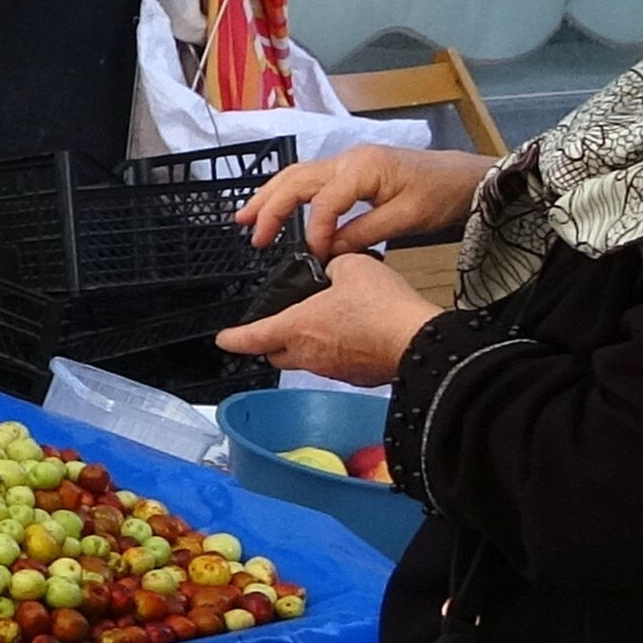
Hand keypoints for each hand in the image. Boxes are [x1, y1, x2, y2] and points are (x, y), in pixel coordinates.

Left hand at [215, 253, 438, 386]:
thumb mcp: (351, 265)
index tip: (223, 339)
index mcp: (297, 327)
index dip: (233, 338)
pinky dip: (336, 352)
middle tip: (273, 329)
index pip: (251, 337)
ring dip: (306, 346)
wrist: (418, 341)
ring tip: (323, 324)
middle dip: (269, 343)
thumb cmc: (384, 308)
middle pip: (275, 354)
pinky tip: (353, 336)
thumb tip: (332, 272)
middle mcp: (309, 354)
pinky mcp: (356, 377)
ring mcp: (332, 369)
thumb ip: (332, 265)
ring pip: (306, 361)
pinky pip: (335, 366)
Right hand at [235, 146, 497, 259]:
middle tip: (250, 235)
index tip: (314, 257)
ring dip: (270, 197)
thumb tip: (328, 251)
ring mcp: (347, 161)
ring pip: (297, 176)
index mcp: (362, 169)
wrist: (464, 176)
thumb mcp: (407, 219)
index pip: (323, 202)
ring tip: (245, 217)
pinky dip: (287, 194)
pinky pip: (309, 179)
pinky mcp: (351, 169)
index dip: (314, 232)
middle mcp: (348, 160)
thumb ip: (364, 234)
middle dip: (270, 207)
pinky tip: (274, 208)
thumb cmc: (440, 195)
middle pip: (296, 180)